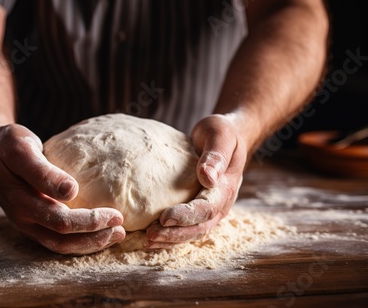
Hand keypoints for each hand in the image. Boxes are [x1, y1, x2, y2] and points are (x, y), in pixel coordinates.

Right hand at [0, 124, 125, 254]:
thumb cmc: (10, 144)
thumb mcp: (23, 149)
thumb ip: (43, 171)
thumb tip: (71, 191)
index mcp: (20, 202)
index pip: (60, 221)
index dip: (89, 222)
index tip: (116, 214)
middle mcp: (22, 218)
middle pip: (62, 238)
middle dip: (94, 236)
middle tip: (121, 228)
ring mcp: (26, 223)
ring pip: (59, 244)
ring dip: (89, 244)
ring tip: (116, 235)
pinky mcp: (32, 221)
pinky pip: (57, 239)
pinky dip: (79, 240)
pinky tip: (98, 232)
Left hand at [145, 114, 245, 248]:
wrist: (226, 137)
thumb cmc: (222, 132)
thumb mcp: (220, 135)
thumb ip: (216, 154)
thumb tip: (207, 177)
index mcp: (226, 187)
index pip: (206, 208)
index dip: (186, 216)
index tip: (164, 217)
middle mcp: (220, 204)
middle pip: (198, 227)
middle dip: (174, 234)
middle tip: (149, 236)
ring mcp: (211, 209)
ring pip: (192, 232)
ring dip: (170, 239)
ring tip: (146, 241)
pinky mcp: (199, 209)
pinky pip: (186, 227)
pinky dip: (170, 234)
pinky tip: (150, 236)